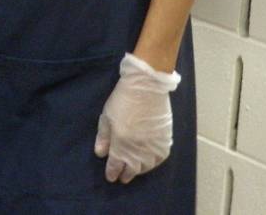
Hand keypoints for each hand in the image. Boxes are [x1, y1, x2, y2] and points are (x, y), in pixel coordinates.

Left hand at [93, 53, 179, 182]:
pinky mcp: (165, 140)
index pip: (116, 165)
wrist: (147, 87)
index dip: (112, 173)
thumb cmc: (123, 99)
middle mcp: (138, 149)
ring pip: (146, 167)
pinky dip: (154, 163)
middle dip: (126, 175)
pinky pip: (160, 159)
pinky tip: (150, 161)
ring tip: (135, 170)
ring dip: (139, 170)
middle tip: (123, 178)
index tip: (111, 177)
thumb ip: (103, 137)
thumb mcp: (106, 116)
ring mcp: (153, 146)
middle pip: (132, 169)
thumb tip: (100, 154)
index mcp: (121, 143)